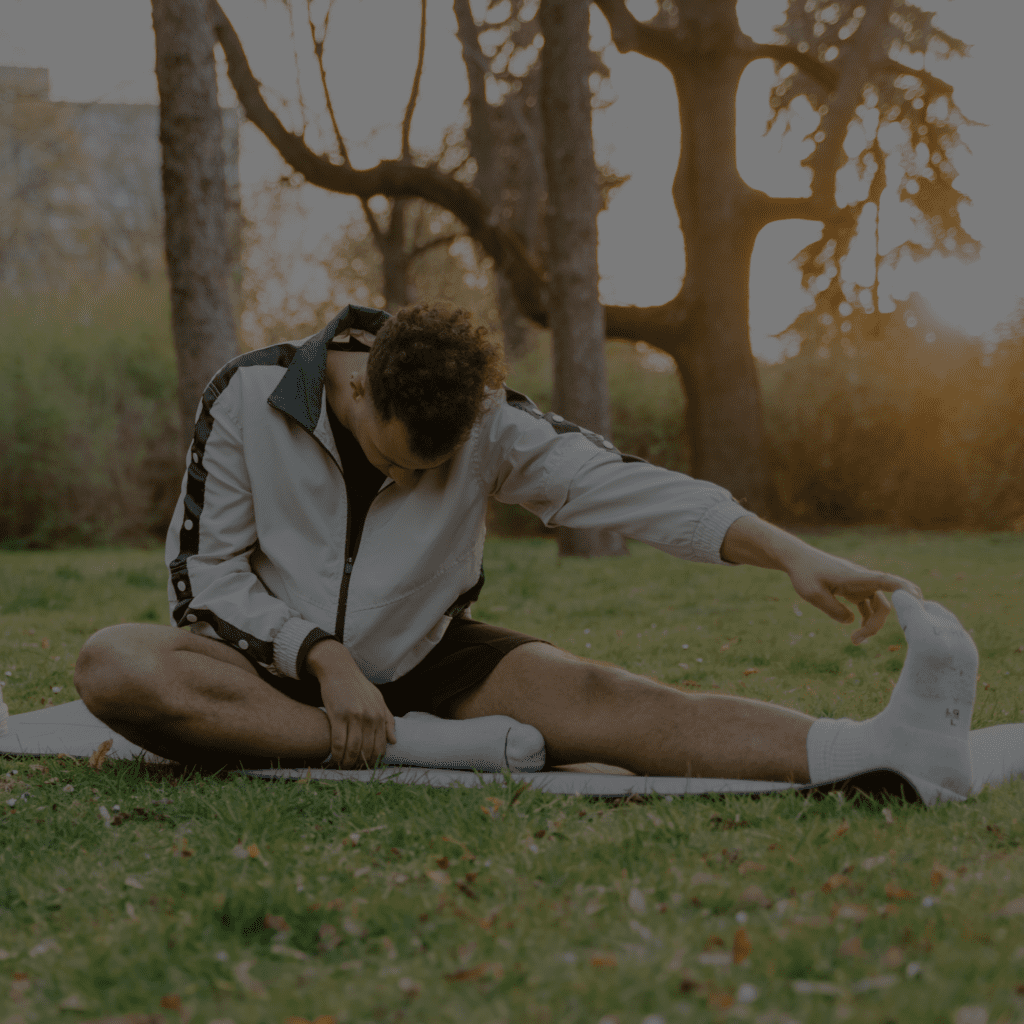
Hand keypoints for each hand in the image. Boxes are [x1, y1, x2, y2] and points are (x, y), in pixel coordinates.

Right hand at [307, 642, 396, 767]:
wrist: (339, 670)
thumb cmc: (358, 686)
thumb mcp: (378, 699)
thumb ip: (387, 720)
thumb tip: (393, 741)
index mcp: (380, 714)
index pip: (380, 746)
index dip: (374, 760)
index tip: (367, 767)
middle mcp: (370, 717)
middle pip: (366, 750)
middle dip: (360, 764)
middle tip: (354, 769)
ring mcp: (354, 716)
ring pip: (352, 749)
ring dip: (347, 762)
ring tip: (344, 767)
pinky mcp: (338, 715)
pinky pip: (338, 742)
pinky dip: (336, 754)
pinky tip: (334, 759)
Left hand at [785, 548, 923, 644]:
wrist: (798, 559)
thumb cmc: (804, 573)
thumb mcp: (813, 594)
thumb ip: (833, 609)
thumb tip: (851, 622)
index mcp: (855, 577)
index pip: (886, 580)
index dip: (904, 590)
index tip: (918, 600)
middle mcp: (863, 580)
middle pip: (883, 604)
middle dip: (876, 624)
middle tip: (856, 640)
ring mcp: (860, 585)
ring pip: (878, 607)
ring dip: (871, 625)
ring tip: (854, 641)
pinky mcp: (855, 590)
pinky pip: (868, 606)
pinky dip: (866, 619)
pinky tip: (856, 631)